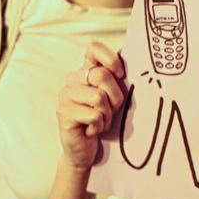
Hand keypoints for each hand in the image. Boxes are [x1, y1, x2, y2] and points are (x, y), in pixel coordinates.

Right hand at [57, 42, 124, 170]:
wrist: (85, 151)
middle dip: (115, 97)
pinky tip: (91, 130)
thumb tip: (135, 58)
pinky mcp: (63, 113)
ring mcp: (65, 95)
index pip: (93, 48)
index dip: (110, 59)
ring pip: (99, 97)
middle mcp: (72, 79)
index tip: (121, 75)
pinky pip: (94, 115)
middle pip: (102, 75)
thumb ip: (117, 78)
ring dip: (107, 115)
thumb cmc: (103, 120)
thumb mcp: (113, 96)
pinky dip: (99, 126)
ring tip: (100, 122)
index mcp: (85, 71)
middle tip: (110, 111)